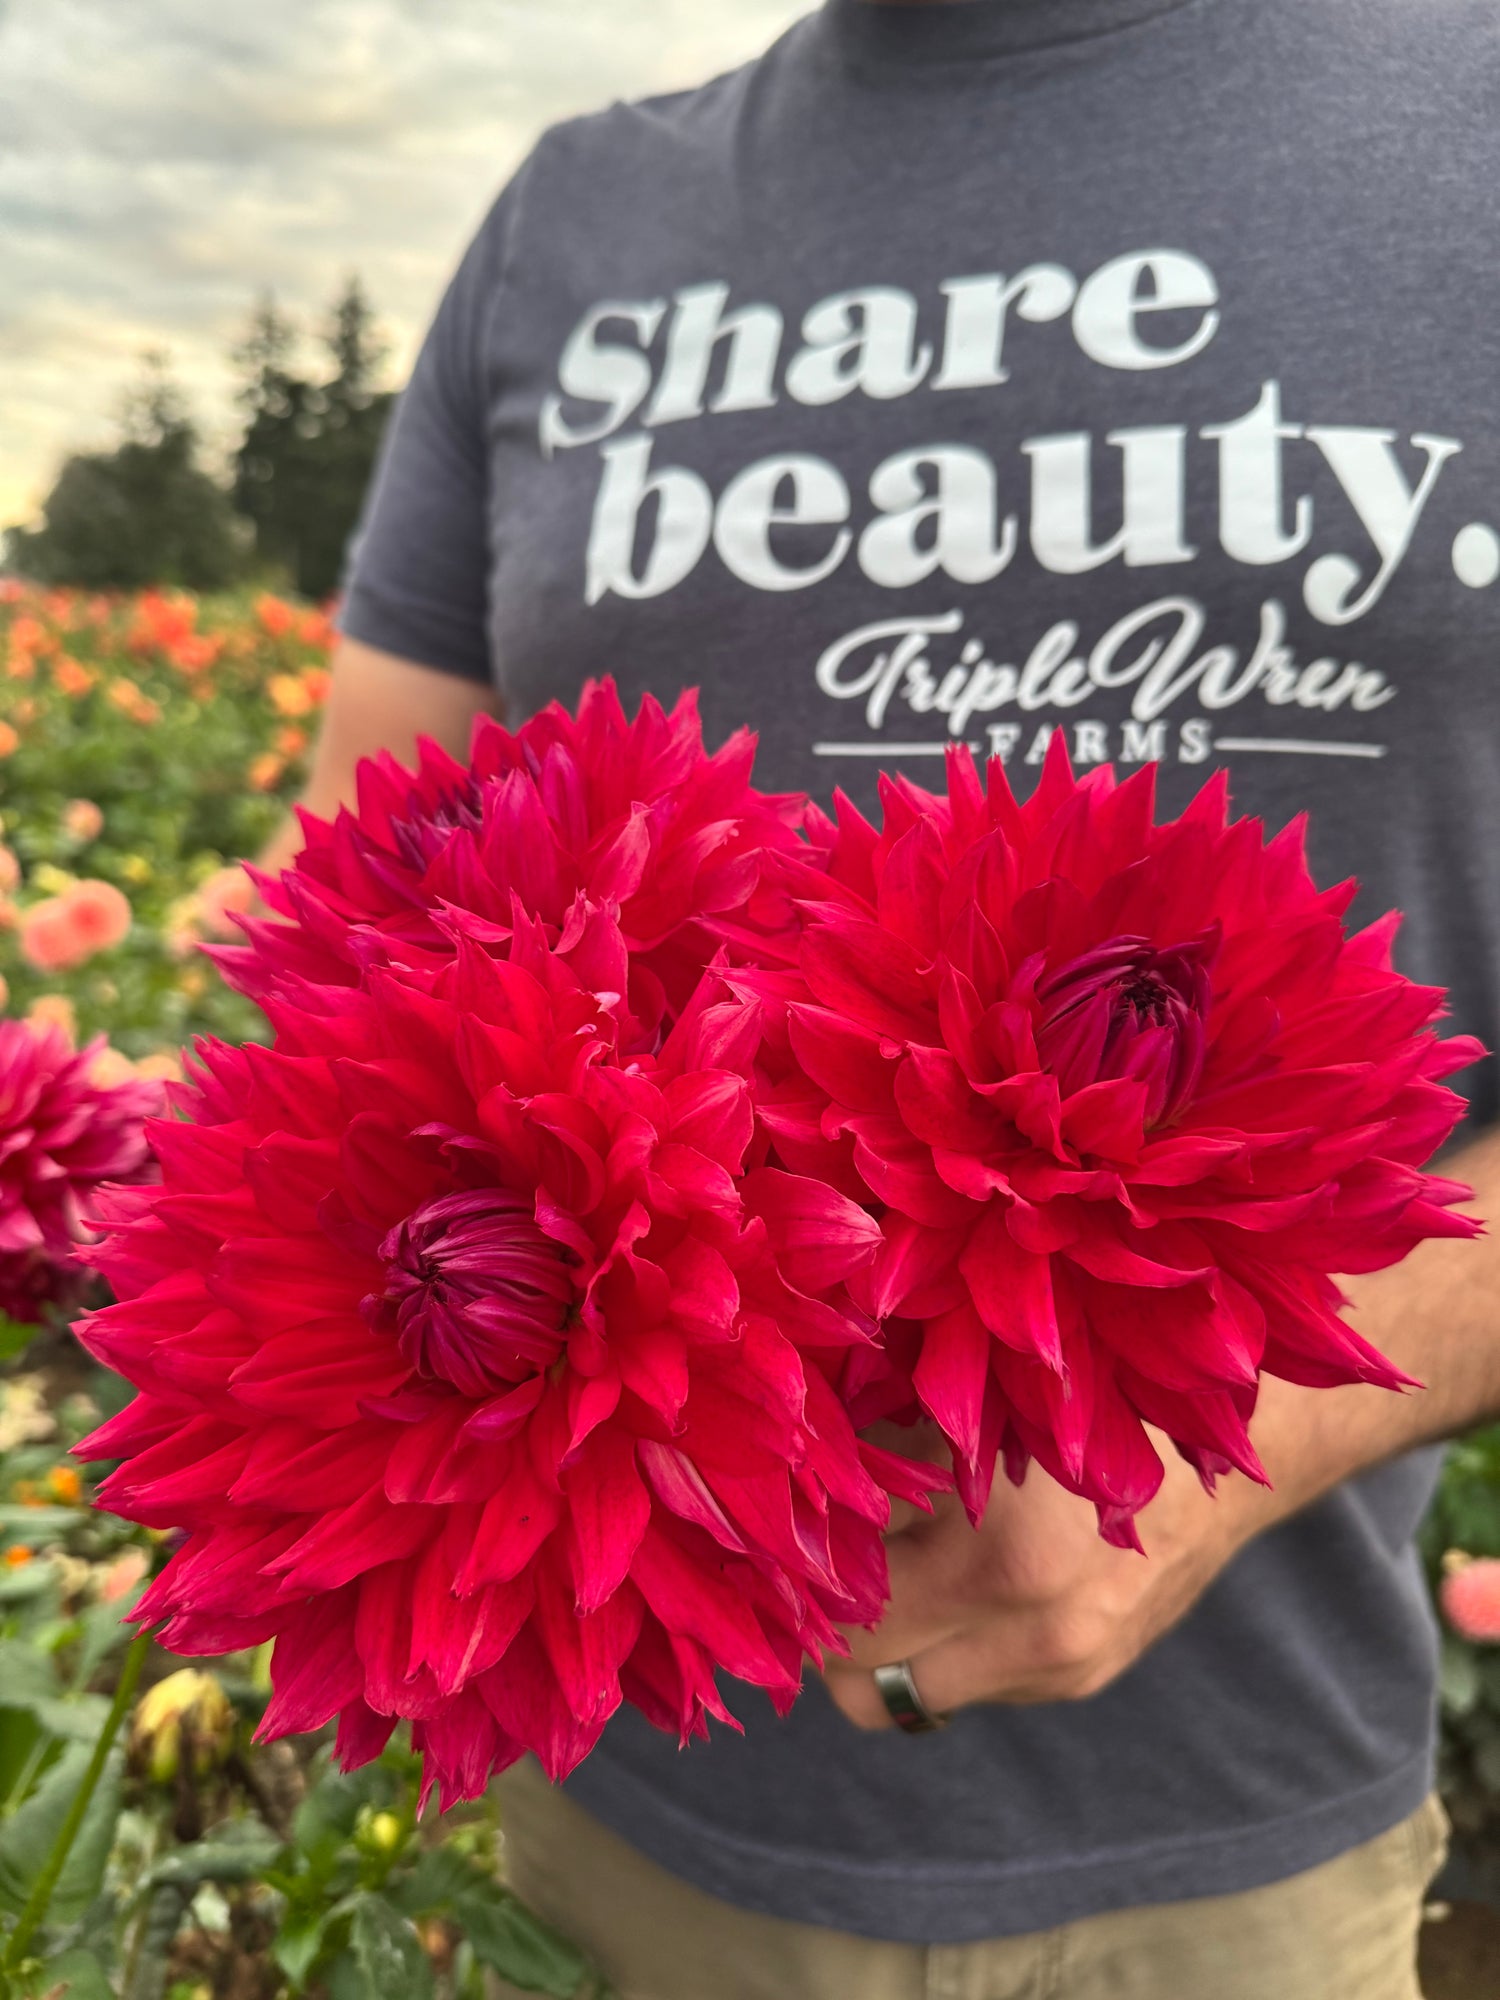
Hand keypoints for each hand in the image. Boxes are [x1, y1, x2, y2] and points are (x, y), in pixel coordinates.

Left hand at [823, 1422, 1262, 1729]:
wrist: (1230, 1442)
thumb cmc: (1087, 1396)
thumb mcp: (976, 1404)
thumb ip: (880, 1447)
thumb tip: (780, 1472)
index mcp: (996, 1561)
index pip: (842, 1619)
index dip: (798, 1580)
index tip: (779, 1542)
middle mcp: (1031, 1636)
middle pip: (860, 1687)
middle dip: (827, 1631)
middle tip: (816, 1563)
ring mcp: (1059, 1670)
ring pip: (907, 1699)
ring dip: (883, 1645)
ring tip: (883, 1561)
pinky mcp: (1079, 1679)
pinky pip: (967, 1685)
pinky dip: (943, 1640)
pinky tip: (956, 1568)